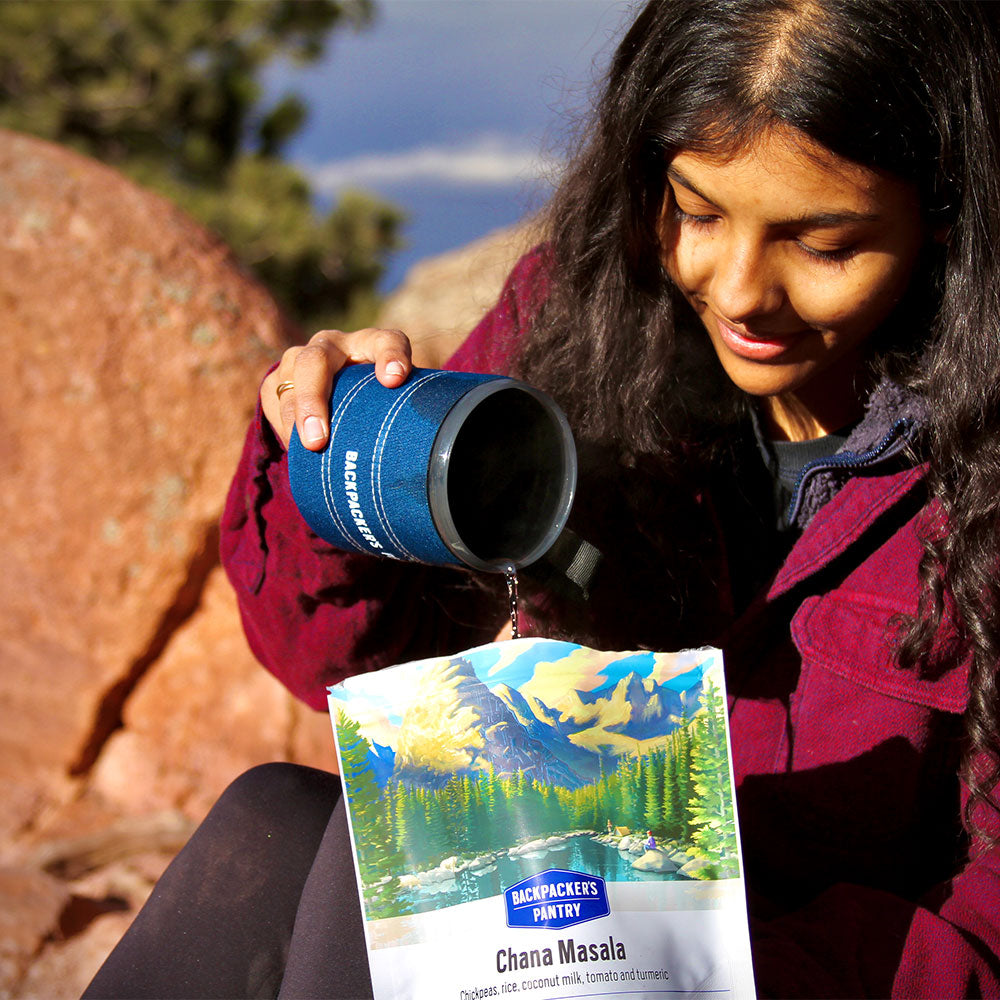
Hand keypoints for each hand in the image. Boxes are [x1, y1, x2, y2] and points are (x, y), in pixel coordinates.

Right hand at [262, 328, 412, 449]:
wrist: (338, 391)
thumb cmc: (380, 402)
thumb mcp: (398, 402)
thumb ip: (414, 415)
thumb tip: (440, 458)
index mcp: (371, 345)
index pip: (387, 341)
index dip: (390, 356)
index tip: (394, 379)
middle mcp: (333, 346)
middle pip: (317, 362)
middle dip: (315, 399)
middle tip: (319, 438)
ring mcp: (301, 361)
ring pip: (290, 383)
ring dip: (293, 417)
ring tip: (304, 447)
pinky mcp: (280, 381)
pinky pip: (275, 402)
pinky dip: (282, 424)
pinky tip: (293, 447)